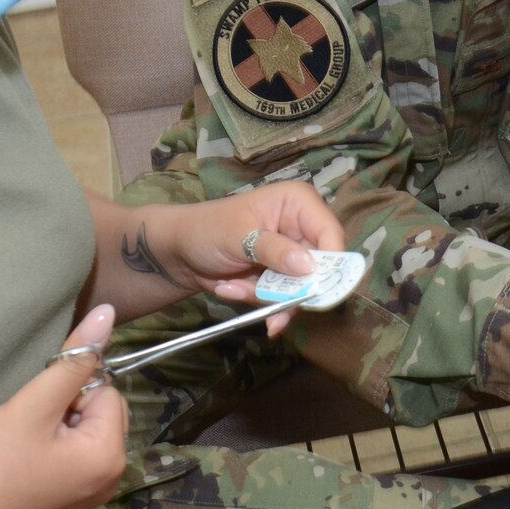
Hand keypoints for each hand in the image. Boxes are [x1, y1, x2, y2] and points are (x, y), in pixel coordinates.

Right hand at [0, 307, 128, 508]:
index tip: (36, 412)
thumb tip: (109, 313)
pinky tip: (26, 460)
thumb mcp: (34, 403)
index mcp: (112, 454)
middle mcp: (114, 477)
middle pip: (103, 412)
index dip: (69, 392)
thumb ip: (74, 359)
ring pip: (87, 432)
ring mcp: (95, 493)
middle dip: (69, 409)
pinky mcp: (75, 501)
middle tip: (28, 428)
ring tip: (24, 444)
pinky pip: (77, 457)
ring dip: (60, 427)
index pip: (107, 391)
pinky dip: (55, 449)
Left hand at [153, 185, 345, 334]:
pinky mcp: (282, 277)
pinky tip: (230, 289)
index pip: (331, 234)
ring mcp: (293, 254)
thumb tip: (310, 267)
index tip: (317, 289)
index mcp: (299, 204)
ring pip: (302, 288)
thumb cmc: (206, 229)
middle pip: (321, 268)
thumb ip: (274, 250)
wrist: (178, 252)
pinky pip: (284, 298)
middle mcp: (303, 228)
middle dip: (291, 290)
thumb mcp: (238, 237)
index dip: (331, 263)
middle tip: (267, 304)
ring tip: (232, 288)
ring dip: (266, 296)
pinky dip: (258, 301)